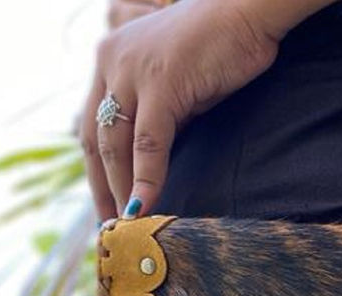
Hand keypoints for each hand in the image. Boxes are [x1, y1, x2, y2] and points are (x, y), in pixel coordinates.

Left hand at [80, 0, 280, 220]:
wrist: (248, 14)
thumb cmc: (220, 50)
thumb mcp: (177, 87)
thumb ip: (157, 117)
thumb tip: (149, 165)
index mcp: (110, 60)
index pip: (93, 127)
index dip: (96, 172)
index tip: (106, 207)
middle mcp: (110, 62)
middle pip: (95, 141)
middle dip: (101, 189)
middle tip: (110, 229)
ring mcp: (131, 71)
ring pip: (115, 145)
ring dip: (120, 190)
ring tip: (128, 226)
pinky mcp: (159, 82)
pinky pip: (147, 143)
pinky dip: (146, 179)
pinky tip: (145, 207)